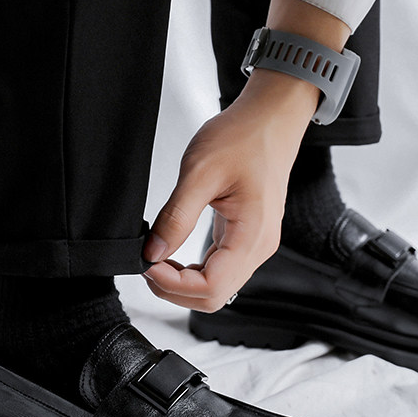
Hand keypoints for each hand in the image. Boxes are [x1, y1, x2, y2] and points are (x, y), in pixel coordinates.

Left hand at [142, 68, 318, 311]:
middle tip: (147, 265)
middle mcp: (260, 247)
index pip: (211, 288)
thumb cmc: (244, 137)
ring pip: (218, 287)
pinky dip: (195, 272)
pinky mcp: (248, 238)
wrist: (270, 120)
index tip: (147, 265)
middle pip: (215, 296)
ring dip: (184, 283)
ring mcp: (256, 245)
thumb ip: (176, 217)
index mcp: (253, 235)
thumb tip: (152, 254)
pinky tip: (174, 255)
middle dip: (175, 290)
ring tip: (157, 259)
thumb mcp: (200, 171)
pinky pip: (221, 270)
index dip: (173, 285)